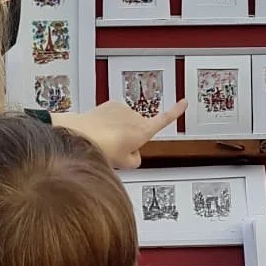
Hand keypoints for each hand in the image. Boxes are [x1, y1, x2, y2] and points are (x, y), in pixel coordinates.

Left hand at [52, 99, 185, 167]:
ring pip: (126, 122)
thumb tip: (135, 155)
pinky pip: (115, 115)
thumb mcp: (125, 163)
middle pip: (140, 128)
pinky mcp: (111, 104)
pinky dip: (110, 122)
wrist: (81, 134)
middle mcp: (136, 117)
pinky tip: (101, 130)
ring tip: (106, 140)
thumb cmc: (102, 148)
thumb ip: (135, 159)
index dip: (176, 111)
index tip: (183, 102)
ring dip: (120, 129)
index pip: (165, 119)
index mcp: (144, 131)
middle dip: (132, 137)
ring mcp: (123, 109)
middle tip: (118, 149)